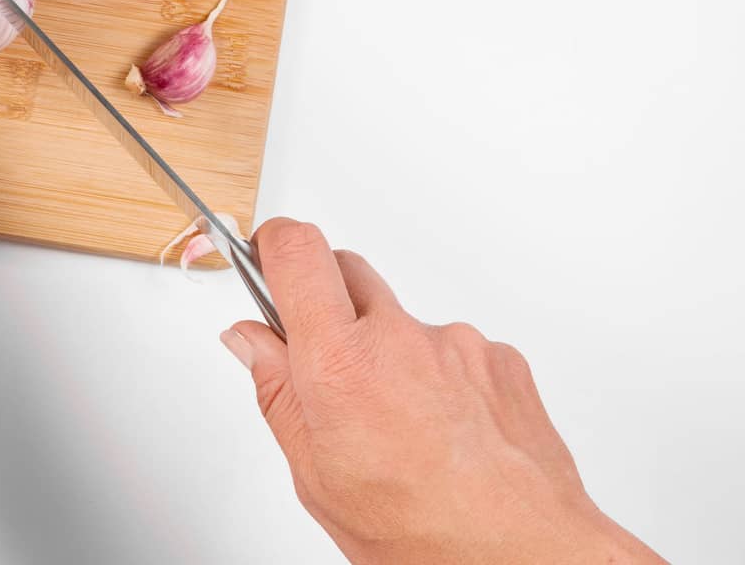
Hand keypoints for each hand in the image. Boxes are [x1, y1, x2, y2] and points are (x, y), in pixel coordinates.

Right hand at [223, 219, 662, 564]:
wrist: (527, 558)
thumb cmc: (426, 534)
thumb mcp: (317, 475)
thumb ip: (277, 392)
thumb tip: (250, 340)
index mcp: (340, 364)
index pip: (296, 251)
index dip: (273, 243)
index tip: (265, 255)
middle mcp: (399, 337)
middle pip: (346, 269)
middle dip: (327, 302)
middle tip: (328, 362)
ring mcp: (456, 343)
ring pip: (402, 319)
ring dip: (390, 352)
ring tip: (402, 426)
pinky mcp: (500, 357)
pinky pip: (453, 348)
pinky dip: (441, 378)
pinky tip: (444, 431)